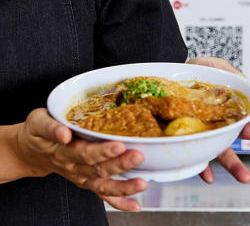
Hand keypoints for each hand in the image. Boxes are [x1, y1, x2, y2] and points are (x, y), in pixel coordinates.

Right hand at [14, 109, 145, 211]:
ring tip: (141, 184)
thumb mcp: (38, 122)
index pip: (84, 152)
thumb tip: (64, 133)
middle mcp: (73, 166)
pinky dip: (118, 202)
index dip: (102, 151)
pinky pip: (102, 195)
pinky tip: (134, 205)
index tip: (119, 145)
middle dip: (120, 164)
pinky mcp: (85, 181)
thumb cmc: (38, 132)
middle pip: (98, 168)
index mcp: (64, 150)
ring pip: (102, 185)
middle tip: (138, 156)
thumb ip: (50, 127)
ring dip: (123, 187)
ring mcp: (80, 176)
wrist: (30, 151)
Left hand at [187, 57, 249, 183]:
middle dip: (238, 160)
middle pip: (228, 144)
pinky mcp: (180, 140)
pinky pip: (190, 156)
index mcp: (225, 110)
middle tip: (246, 175)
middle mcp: (214, 126)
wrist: (170, 71)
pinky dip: (200, 168)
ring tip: (242, 178)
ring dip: (229, 167)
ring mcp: (198, 135)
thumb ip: (237, 79)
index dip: (247, 128)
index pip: (239, 122)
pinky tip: (207, 176)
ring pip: (214, 154)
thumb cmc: (198, 70)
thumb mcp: (219, 68)